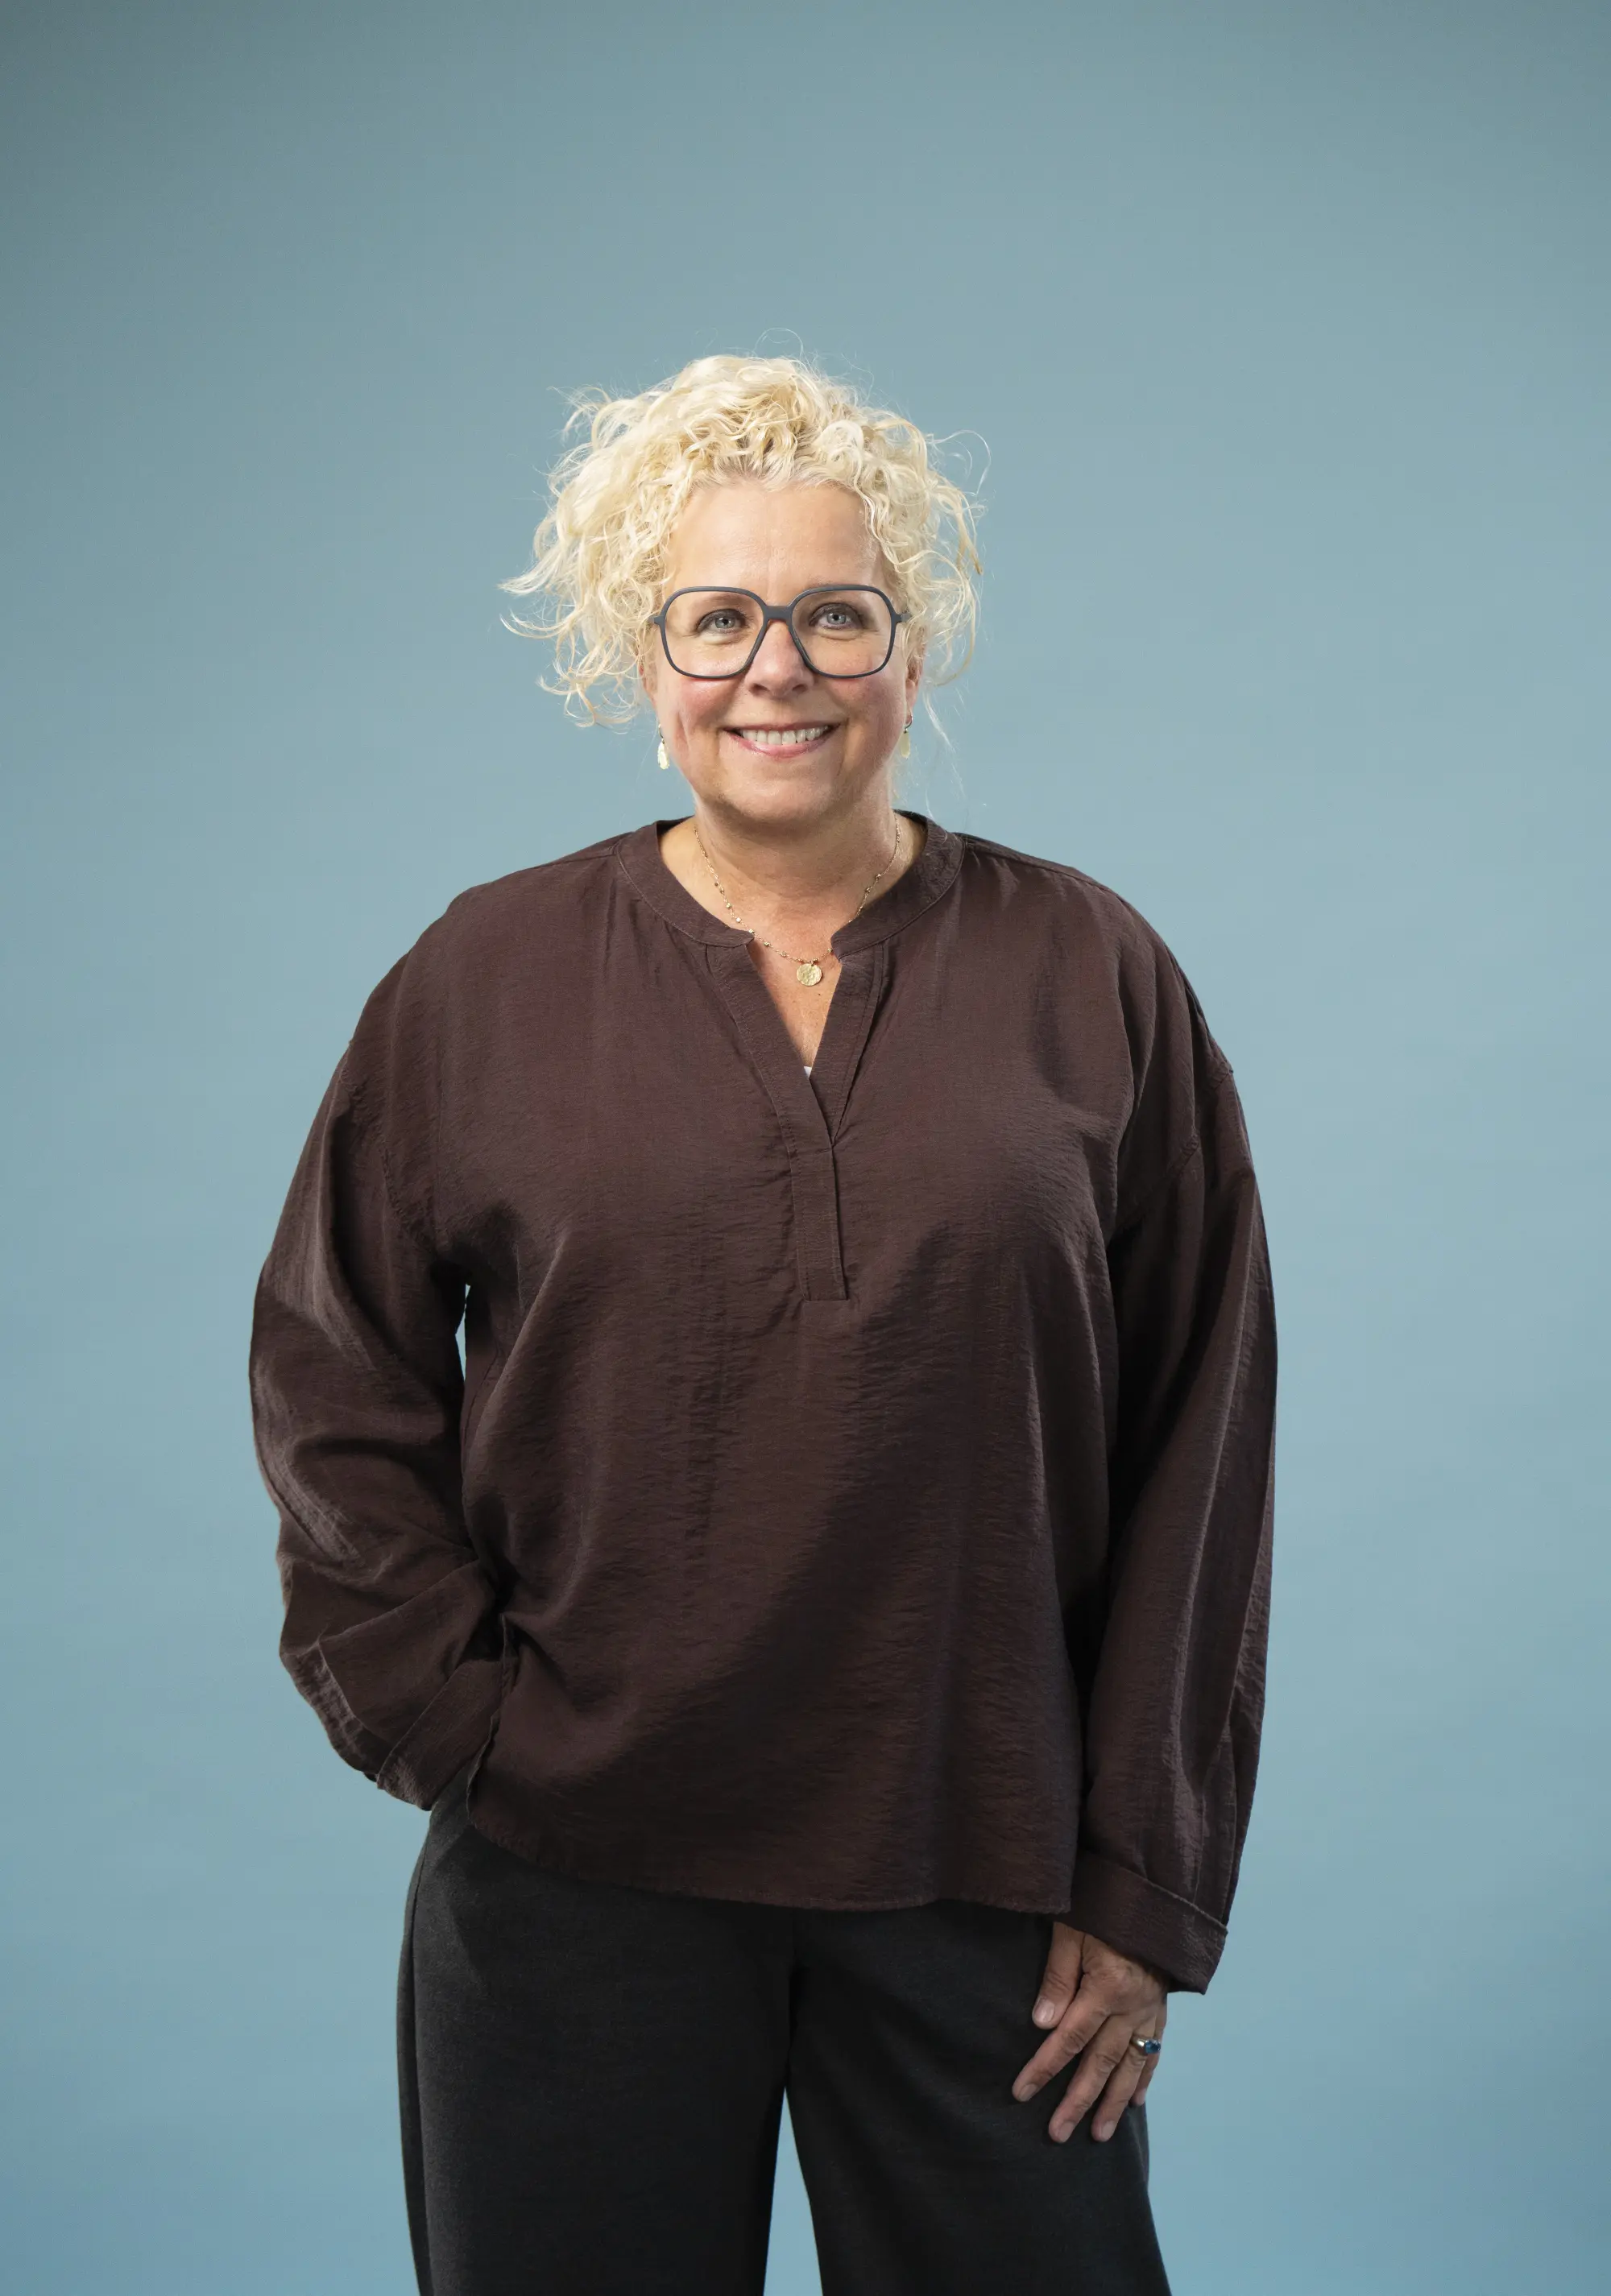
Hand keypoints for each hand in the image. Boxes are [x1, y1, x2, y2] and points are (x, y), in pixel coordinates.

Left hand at [1011, 1922, 1167, 2142]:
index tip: (1022, 2093)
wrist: (1153, 1893)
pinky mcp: (1161, 2009)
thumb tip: (1042, 2024)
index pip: (1069, 2039)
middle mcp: (1132, 2007)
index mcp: (1107, 1987)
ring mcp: (1150, 2011)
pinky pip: (1154, 2052)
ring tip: (1098, 2135)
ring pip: (1130, 2067)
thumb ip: (1057, 1977)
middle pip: (1100, 2064)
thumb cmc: (1103, 1906)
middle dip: (1077, 2101)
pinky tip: (1136, 2103)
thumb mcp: (1072, 1931)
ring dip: (1113, 2103)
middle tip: (1057, 2134)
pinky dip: (1145, 2079)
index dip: (1044, 2067)